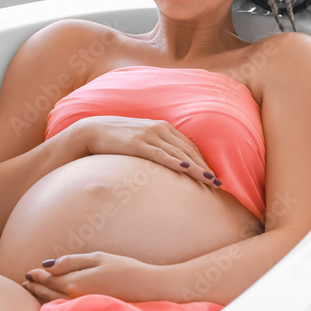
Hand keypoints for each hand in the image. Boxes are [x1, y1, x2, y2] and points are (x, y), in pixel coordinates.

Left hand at [21, 252, 164, 303]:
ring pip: (55, 304)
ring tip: (32, 292)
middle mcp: (75, 300)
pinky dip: (54, 306)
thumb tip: (46, 265)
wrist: (148, 289)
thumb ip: (71, 262)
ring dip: (42, 298)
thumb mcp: (98, 258)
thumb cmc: (125, 269)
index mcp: (75, 284)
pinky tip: (52, 303)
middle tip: (25, 284)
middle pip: (49, 294)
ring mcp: (82, 309)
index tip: (29, 273)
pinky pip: (65, 310)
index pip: (50, 280)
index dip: (37, 276)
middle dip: (35, 288)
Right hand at [73, 115, 221, 188]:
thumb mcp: (140, 138)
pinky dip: (175, 162)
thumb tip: (168, 163)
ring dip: (197, 168)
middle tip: (218, 184)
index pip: (189, 146)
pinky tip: (186, 169)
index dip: (204, 161)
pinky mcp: (137, 143)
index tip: (214, 176)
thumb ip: (155, 146)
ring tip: (210, 181)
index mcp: (162, 127)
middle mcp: (159, 129)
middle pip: (189, 150)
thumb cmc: (116, 138)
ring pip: (179, 153)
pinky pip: (160, 155)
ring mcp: (149, 135)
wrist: (91, 131)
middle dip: (205, 167)